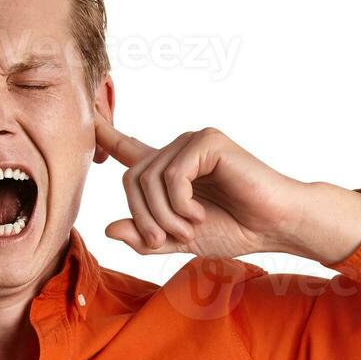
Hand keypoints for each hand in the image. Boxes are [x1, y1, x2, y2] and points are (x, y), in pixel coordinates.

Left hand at [94, 116, 360, 263]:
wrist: (274, 226)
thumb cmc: (234, 229)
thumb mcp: (179, 241)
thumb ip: (145, 238)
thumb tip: (107, 228)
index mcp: (168, 170)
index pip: (126, 148)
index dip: (104, 135)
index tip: (86, 118)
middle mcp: (176, 150)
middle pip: (131, 179)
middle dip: (143, 217)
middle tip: (164, 240)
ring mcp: (192, 142)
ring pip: (149, 179)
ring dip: (163, 215)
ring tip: (189, 229)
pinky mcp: (208, 141)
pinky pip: (172, 174)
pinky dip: (180, 202)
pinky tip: (199, 212)